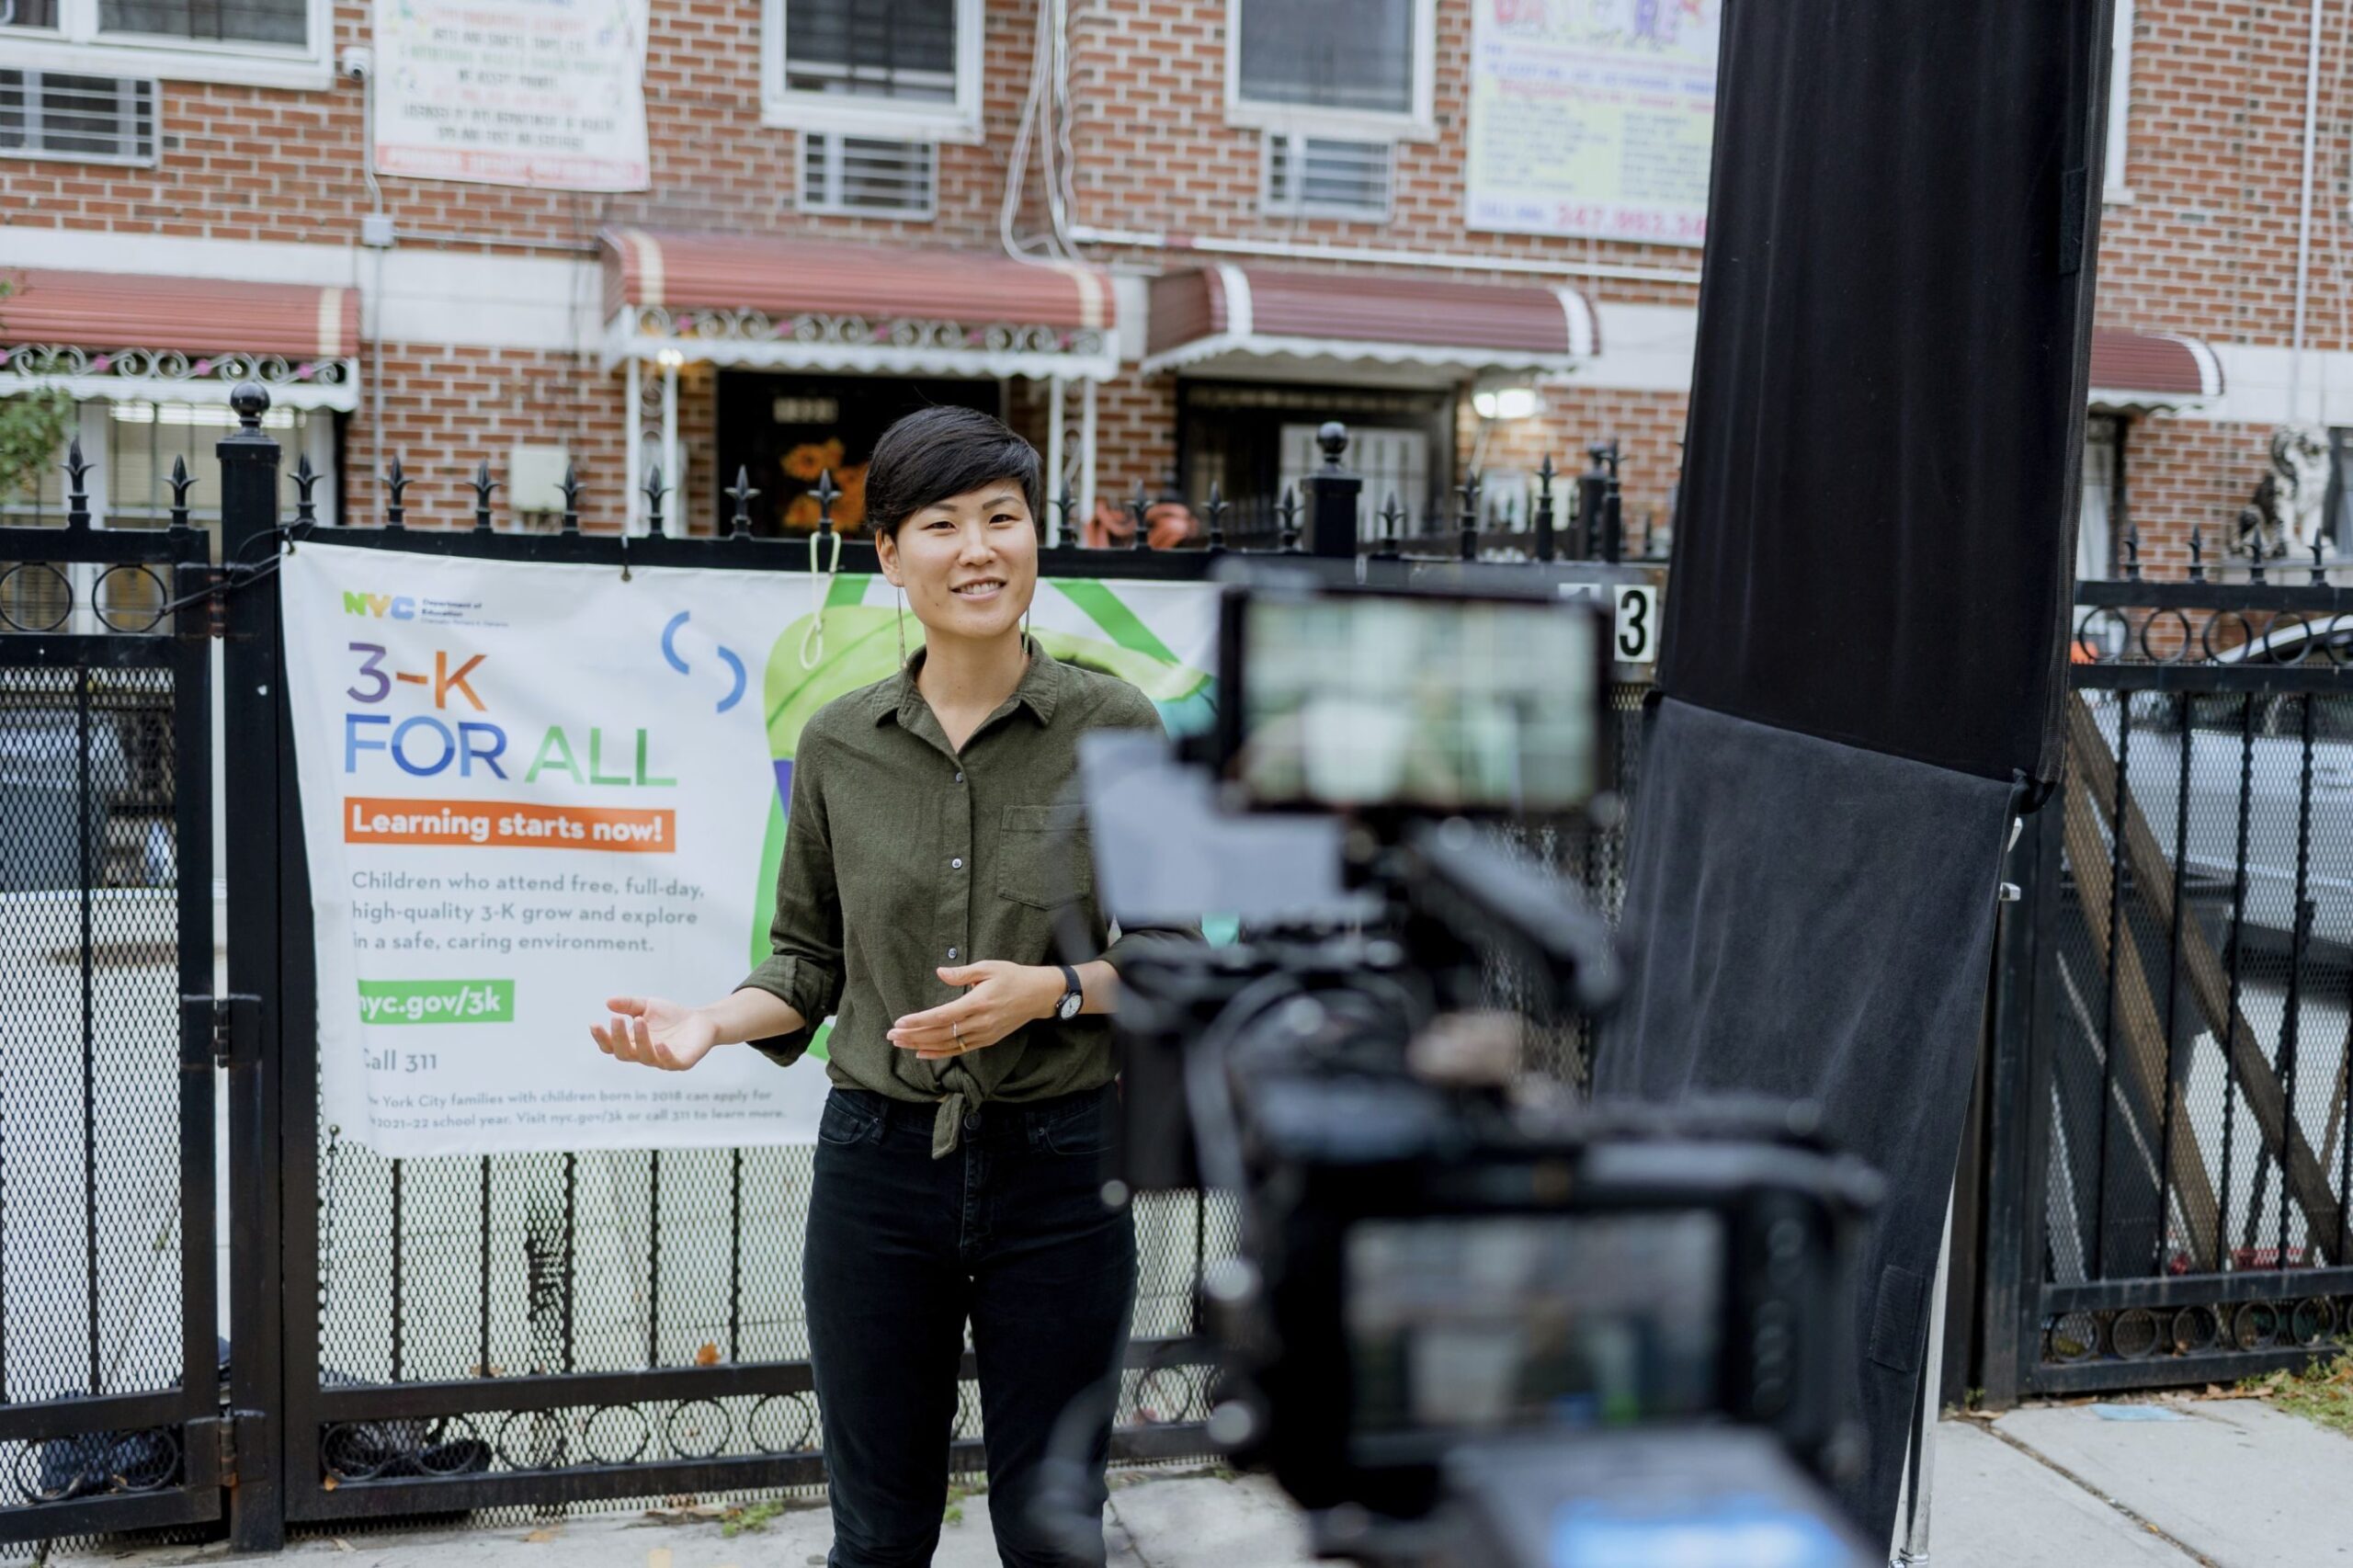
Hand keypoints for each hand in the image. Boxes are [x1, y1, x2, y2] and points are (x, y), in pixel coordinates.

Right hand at [592, 995, 720, 1070]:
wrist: (702, 1021)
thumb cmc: (670, 1016)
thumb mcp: (647, 1005)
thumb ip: (628, 1005)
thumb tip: (608, 1002)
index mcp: (633, 1043)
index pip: (611, 1046)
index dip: (601, 1038)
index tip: (594, 1023)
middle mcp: (644, 1054)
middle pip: (624, 1053)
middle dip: (618, 1038)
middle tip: (615, 1019)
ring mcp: (662, 1060)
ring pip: (645, 1057)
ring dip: (641, 1040)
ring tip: (640, 1021)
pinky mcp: (681, 1062)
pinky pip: (670, 1062)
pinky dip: (663, 1054)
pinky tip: (660, 1044)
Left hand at [888, 962, 1059, 1061]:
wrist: (1038, 995)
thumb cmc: (1013, 977)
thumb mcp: (989, 967)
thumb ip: (963, 973)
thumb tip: (939, 972)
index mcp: (978, 1003)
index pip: (943, 1016)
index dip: (919, 1021)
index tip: (900, 1021)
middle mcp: (980, 1022)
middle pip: (940, 1033)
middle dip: (913, 1035)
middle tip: (891, 1035)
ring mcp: (983, 1034)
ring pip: (947, 1045)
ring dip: (921, 1045)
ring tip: (900, 1043)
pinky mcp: (986, 1040)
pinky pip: (958, 1050)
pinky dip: (938, 1053)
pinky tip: (921, 1053)